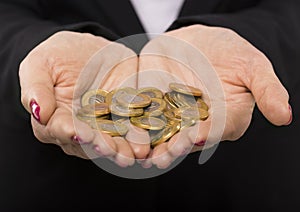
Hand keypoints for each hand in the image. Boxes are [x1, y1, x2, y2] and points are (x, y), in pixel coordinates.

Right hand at [19, 31, 148, 165]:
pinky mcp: (124, 117)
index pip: (60, 129)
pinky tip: (147, 143)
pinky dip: (139, 137)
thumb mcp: (40, 64)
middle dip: (102, 147)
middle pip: (89, 143)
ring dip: (123, 149)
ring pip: (112, 141)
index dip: (69, 133)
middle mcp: (80, 128)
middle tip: (112, 150)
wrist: (88, 47)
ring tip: (134, 153)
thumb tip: (38, 113)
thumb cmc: (58, 55)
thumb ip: (36, 88)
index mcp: (55, 118)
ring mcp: (104, 125)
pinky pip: (132, 129)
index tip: (79, 134)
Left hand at [138, 25, 291, 167]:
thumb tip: (285, 116)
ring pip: (162, 134)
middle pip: (187, 139)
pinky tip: (123, 134)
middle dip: (174, 148)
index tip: (195, 137)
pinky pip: (143, 117)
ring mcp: (173, 117)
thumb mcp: (251, 65)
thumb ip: (266, 89)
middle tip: (162, 158)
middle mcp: (199, 123)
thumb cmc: (229, 52)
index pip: (217, 130)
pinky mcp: (153, 106)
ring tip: (141, 155)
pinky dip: (133, 126)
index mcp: (225, 118)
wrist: (197, 41)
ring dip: (151, 146)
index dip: (207, 134)